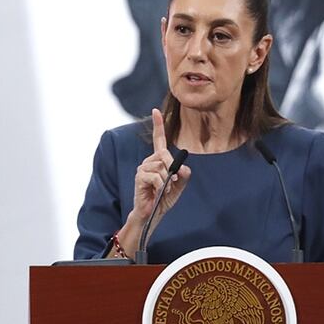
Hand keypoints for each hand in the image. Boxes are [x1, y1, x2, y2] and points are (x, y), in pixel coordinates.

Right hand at [130, 109, 191, 227]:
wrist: (153, 213)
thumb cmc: (164, 198)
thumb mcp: (179, 186)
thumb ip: (184, 175)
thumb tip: (183, 168)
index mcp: (158, 160)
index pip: (159, 139)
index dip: (158, 125)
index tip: (155, 110)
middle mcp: (149, 161)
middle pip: (164, 154)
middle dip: (172, 167)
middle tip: (173, 181)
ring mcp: (143, 169)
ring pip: (161, 167)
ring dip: (167, 181)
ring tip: (164, 190)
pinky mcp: (139, 178)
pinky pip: (156, 177)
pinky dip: (161, 186)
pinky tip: (159, 192)